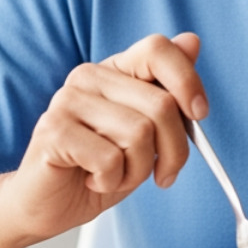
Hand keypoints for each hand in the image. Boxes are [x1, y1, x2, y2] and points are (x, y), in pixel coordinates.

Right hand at [2, 31, 207, 242]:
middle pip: (161, 104)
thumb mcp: (147, 135)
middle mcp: (89, 77)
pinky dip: (112, 181)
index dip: (187, 81)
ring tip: (116, 175)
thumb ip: (168, 91)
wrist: (48, 205)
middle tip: (161, 173)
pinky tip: (94, 179)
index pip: (158, 49)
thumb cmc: (98, 169)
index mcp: (114, 70)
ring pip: (140, 134)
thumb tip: (192, 41)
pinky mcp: (54, 131)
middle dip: (173, 151)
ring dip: (139, 171)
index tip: (199, 115)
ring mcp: (67, 101)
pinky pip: (111, 159)